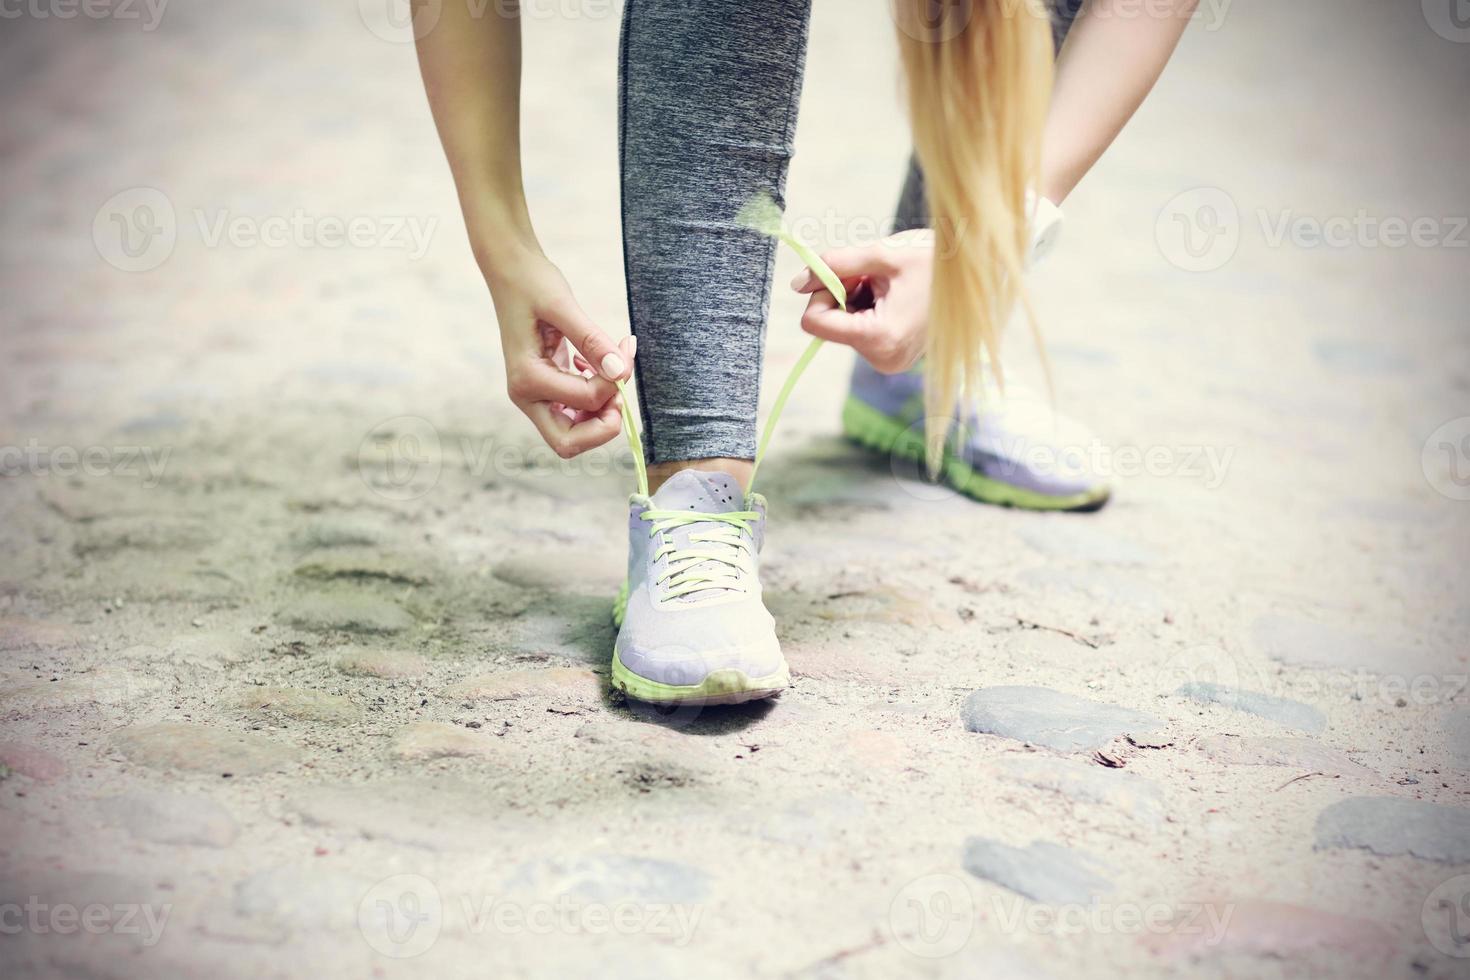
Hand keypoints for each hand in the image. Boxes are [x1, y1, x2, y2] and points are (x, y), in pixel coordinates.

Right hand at [486, 251, 634, 458]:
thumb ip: (591, 340)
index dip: (613, 382)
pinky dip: (593, 401)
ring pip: (573, 434)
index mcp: (526, 378)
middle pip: (569, 443)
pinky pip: (573, 414)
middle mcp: (526, 395)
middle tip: (619, 392)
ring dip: (600, 414)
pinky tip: (595, 366)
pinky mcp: (544, 389)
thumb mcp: (563, 305)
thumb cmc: (532, 283)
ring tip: (611, 373)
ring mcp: (533, 396)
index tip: (624, 349)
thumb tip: (619, 372)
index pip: (585, 401)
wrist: (510, 271)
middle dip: (602, 426)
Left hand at [790, 230, 933, 373]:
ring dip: (855, 298)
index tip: (843, 271)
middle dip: (842, 293)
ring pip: (843, 325)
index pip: (815, 323)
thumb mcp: (882, 254)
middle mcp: (883, 359)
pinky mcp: (893, 357)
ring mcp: (889, 361)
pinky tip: (893, 295)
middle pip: (829, 324)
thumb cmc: (936, 260)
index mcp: (880, 337)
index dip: (820, 291)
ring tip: (888, 283)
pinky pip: (861, 331)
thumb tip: (797, 283)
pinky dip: (867, 308)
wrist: (978, 274)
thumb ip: (835, 265)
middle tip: (872, 273)